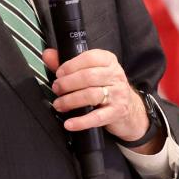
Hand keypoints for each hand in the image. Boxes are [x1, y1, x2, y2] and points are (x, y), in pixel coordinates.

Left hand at [44, 48, 161, 152]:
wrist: (130, 108)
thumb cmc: (105, 86)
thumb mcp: (90, 71)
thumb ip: (68, 64)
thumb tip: (48, 54)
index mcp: (108, 60)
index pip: (89, 58)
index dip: (70, 66)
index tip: (58, 74)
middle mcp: (115, 75)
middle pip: (88, 77)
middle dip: (67, 84)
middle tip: (56, 89)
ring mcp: (118, 94)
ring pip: (91, 95)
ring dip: (70, 101)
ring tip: (59, 104)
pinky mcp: (117, 112)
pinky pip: (97, 117)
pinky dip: (81, 122)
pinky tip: (70, 124)